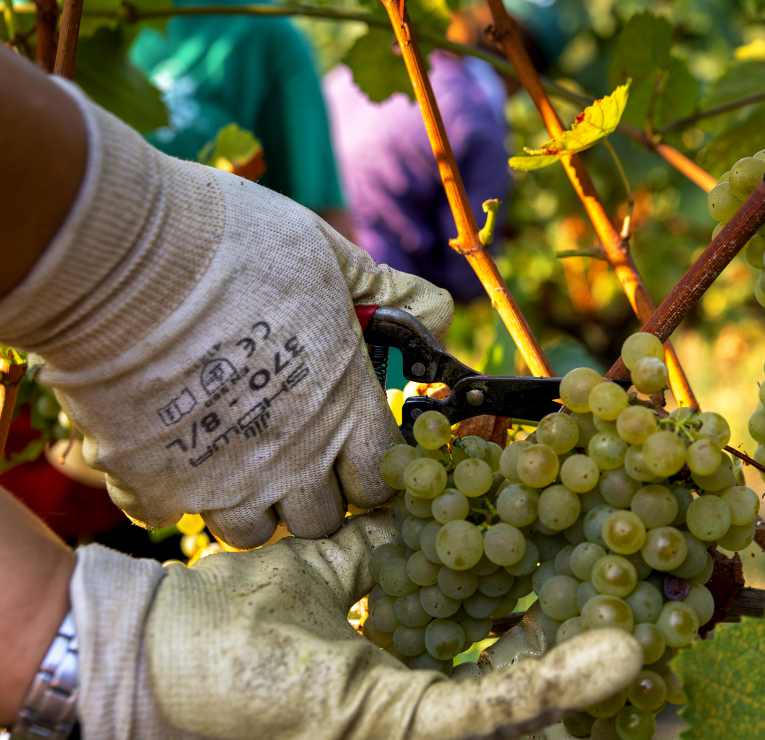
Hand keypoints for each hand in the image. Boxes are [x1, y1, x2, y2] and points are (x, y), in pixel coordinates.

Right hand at [0, 78, 452, 547]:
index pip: (381, 480)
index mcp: (345, 408)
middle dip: (313, 495)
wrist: (120, 255)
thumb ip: (386, 294)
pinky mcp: (154, 484)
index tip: (351, 451)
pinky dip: (169, 492)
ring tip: (230, 458)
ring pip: (251, 531)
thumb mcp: (328, 257)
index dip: (370, 470)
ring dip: (246, 502)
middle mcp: (295, 458)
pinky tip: (166, 450)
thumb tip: (439, 313)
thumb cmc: (235, 244)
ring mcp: (225, 480)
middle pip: (321, 519)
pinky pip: (169, 516)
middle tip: (291, 457)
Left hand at [71, 513, 642, 739]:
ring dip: (600, 688)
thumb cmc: (224, 625)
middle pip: (529, 704)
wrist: (148, 658)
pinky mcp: (394, 727)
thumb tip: (420, 500)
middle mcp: (415, 711)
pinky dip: (553, 683)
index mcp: (404, 675)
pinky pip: (489, 708)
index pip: (502, 664)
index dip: (564, 645)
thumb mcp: (321, 569)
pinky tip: (616, 653)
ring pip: (526, 716)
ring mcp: (410, 725)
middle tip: (675, 660)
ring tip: (666, 654)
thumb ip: (377, 548)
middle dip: (604, 687)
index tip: (617, 613)